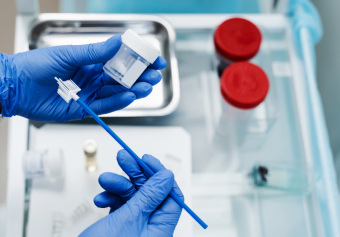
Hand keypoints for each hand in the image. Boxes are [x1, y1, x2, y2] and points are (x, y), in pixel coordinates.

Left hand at [0, 35, 165, 121]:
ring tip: (147, 86)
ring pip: (116, 92)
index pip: (119, 61)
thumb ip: (95, 52)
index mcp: (90, 62)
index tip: (153, 58)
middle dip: (140, 76)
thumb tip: (117, 42)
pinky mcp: (84, 109)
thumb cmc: (36, 66)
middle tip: (154, 75)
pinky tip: (130, 96)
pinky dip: (118, 102)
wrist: (16, 86)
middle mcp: (92, 78)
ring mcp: (89, 94)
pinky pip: (105, 106)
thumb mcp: (68, 54)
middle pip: (122, 78)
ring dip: (133, 90)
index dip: (137, 60)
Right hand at [79, 150, 183, 236]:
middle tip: (123, 157)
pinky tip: (100, 199)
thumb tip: (167, 177)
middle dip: (135, 174)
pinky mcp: (121, 226)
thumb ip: (149, 196)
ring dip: (118, 186)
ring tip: (105, 180)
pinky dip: (110, 199)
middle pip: (150, 192)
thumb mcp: (131, 219)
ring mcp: (135, 227)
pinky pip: (120, 206)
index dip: (160, 176)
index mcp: (161, 229)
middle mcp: (150, 228)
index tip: (147, 160)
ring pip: (132, 197)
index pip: (171, 196)